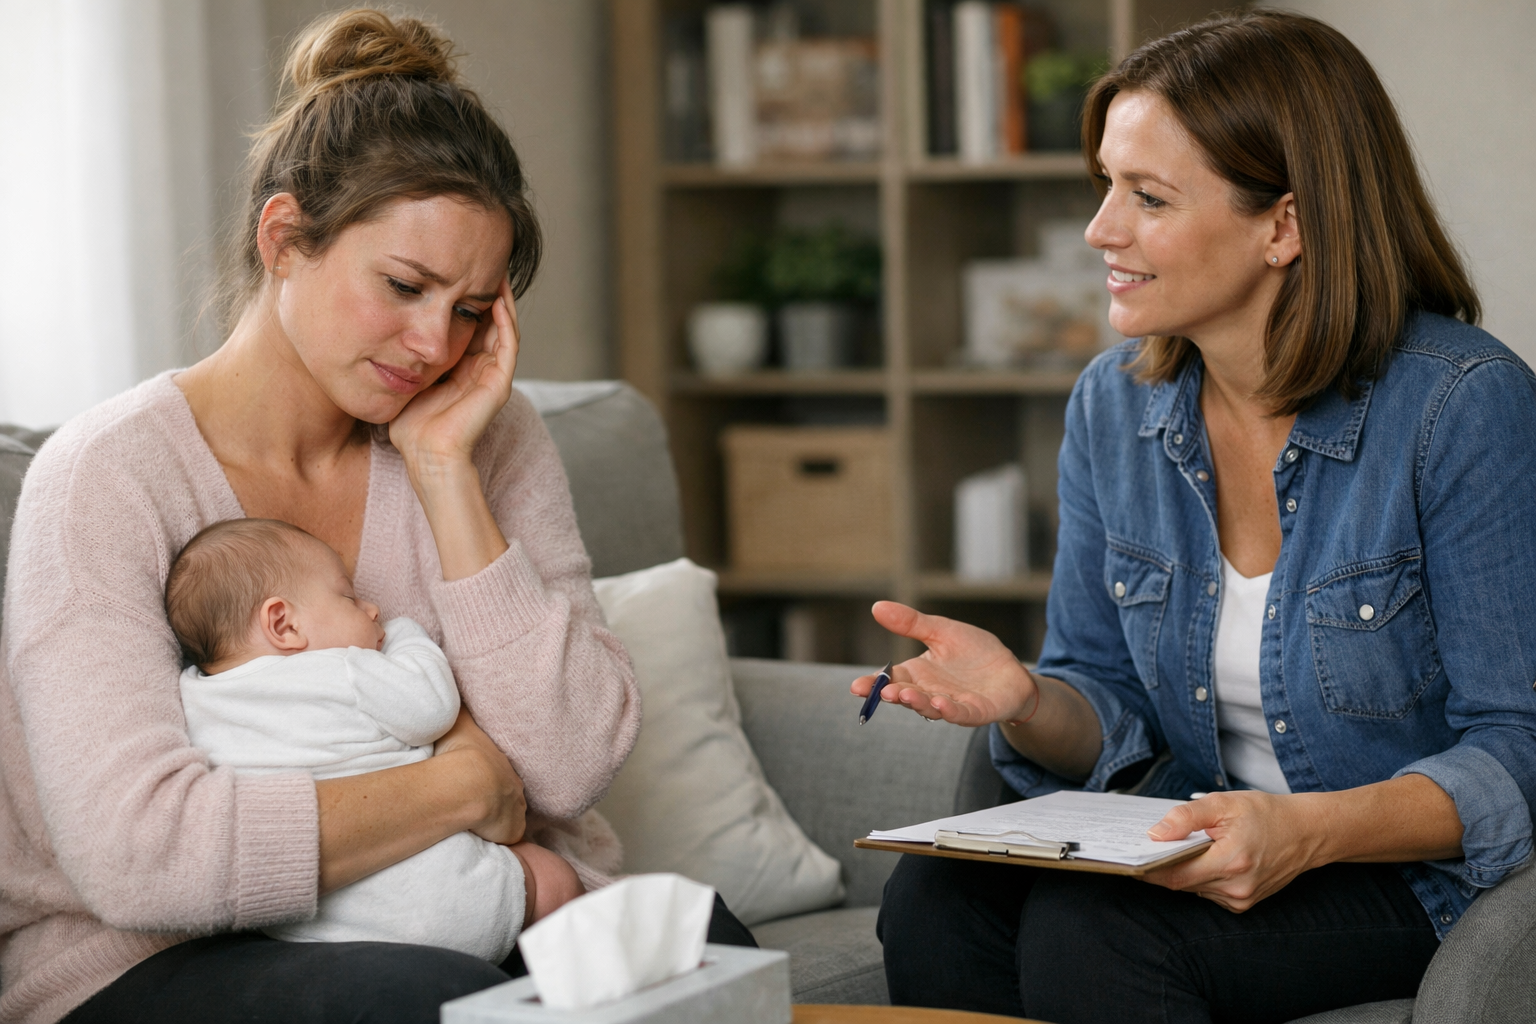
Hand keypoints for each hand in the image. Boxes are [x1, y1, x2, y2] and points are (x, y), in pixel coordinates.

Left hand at [389, 277, 519, 473]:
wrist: (426, 455)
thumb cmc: (411, 425)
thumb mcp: (403, 378)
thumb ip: (402, 355)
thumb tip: (376, 326)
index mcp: (461, 367)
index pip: (468, 324)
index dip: (464, 297)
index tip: (454, 269)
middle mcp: (480, 368)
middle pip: (488, 320)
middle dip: (485, 291)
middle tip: (481, 260)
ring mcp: (493, 375)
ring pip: (503, 327)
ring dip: (501, 299)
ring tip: (495, 269)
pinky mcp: (499, 382)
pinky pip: (509, 343)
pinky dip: (506, 320)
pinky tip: (497, 297)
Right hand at [432, 706, 526, 844]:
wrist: (468, 783)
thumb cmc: (461, 750)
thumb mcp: (458, 720)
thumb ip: (458, 707)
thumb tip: (454, 681)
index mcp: (503, 764)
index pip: (500, 772)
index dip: (490, 776)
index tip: (481, 780)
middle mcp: (515, 788)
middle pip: (508, 794)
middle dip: (498, 798)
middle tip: (480, 802)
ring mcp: (516, 811)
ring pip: (509, 817)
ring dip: (497, 819)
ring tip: (479, 822)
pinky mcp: (512, 832)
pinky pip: (507, 837)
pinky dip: (497, 838)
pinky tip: (483, 838)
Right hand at [850, 601, 1035, 724]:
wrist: (1010, 671)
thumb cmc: (974, 653)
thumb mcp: (941, 631)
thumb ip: (911, 623)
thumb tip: (877, 607)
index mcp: (918, 674)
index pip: (891, 679)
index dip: (873, 684)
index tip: (857, 687)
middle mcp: (930, 692)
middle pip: (907, 696)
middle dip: (894, 695)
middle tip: (883, 692)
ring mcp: (952, 704)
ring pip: (930, 707)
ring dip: (918, 703)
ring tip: (906, 694)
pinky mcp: (976, 711)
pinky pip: (961, 714)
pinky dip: (949, 710)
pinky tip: (941, 703)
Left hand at [1141, 791, 1326, 911]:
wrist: (1306, 832)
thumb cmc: (1266, 814)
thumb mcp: (1224, 804)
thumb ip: (1187, 817)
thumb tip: (1156, 833)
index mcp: (1231, 861)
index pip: (1175, 875)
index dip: (1148, 869)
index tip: (1128, 858)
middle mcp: (1236, 888)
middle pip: (1181, 882)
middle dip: (1162, 865)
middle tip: (1142, 846)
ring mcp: (1241, 900)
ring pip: (1193, 888)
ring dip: (1182, 870)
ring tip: (1173, 848)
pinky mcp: (1244, 904)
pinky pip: (1208, 892)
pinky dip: (1199, 876)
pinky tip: (1200, 858)